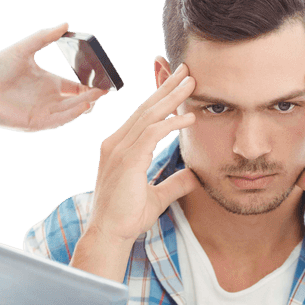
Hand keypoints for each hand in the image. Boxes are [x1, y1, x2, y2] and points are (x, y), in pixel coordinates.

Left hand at [0, 22, 106, 132]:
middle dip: (92, 96)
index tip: (103, 80)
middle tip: (105, 90)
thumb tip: (65, 24)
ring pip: (70, 111)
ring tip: (96, 97)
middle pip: (77, 100)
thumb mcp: (23, 49)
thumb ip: (44, 37)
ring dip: (84, 105)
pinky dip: (71, 116)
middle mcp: (48, 98)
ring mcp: (43, 112)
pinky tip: (81, 107)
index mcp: (48, 81)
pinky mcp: (36, 124)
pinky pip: (58, 121)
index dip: (90, 84)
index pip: (75, 86)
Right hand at [88, 63, 198, 246]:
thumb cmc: (127, 217)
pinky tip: (189, 118)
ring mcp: (118, 149)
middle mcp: (115, 143)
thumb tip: (194, 175)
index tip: (178, 84)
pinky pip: (151, 133)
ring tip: (191, 83)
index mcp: (119, 147)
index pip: (142, 116)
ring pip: (149, 115)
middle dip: (166, 87)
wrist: (110, 235)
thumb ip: (174, 183)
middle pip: (145, 108)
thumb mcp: (157, 196)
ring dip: (172, 98)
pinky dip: (171, 124)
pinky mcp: (126, 160)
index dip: (160, 98)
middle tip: (186, 70)